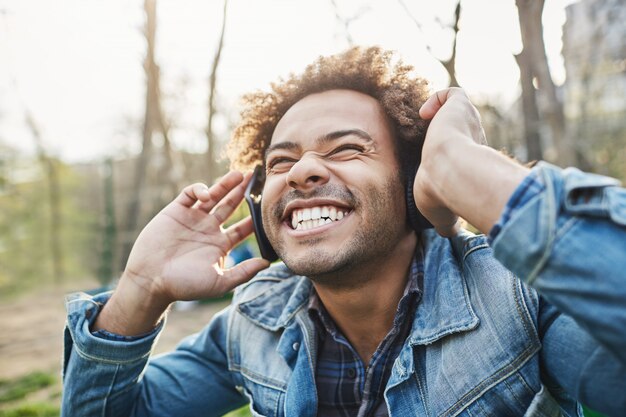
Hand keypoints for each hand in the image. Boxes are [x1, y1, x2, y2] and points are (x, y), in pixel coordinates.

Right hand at [95, 171, 269, 334]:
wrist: (151, 280)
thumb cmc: (185, 285)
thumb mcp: (220, 282)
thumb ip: (244, 272)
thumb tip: (268, 264)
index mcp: (220, 245)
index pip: (243, 227)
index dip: (255, 216)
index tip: (269, 206)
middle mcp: (208, 229)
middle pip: (231, 206)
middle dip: (243, 193)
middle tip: (256, 179)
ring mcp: (193, 218)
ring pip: (213, 196)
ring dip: (226, 184)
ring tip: (240, 174)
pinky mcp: (176, 211)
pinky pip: (190, 194)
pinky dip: (200, 189)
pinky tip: (207, 194)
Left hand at [414, 88, 486, 236]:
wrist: (448, 171)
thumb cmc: (443, 194)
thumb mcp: (441, 214)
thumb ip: (446, 222)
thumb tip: (449, 233)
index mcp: (472, 164)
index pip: (465, 155)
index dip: (453, 157)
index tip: (441, 165)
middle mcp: (475, 141)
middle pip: (465, 132)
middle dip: (447, 135)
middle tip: (430, 144)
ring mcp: (470, 122)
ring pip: (460, 111)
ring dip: (443, 114)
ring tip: (426, 124)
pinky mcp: (461, 106)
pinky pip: (452, 94)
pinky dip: (438, 99)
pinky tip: (424, 115)